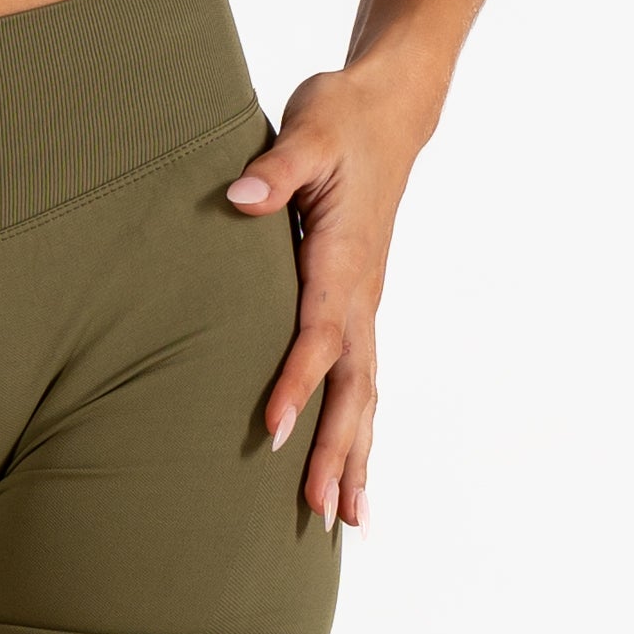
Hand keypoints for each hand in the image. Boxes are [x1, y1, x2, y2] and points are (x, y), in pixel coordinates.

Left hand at [226, 70, 424, 526]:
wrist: (389, 112)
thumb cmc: (341, 118)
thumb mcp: (309, 129)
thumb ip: (277, 168)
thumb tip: (244, 197)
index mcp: (342, 258)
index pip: (319, 332)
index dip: (297, 380)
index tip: (274, 428)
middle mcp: (361, 294)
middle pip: (352, 387)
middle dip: (338, 452)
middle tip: (323, 514)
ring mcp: (366, 306)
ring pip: (365, 395)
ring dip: (356, 457)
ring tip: (348, 522)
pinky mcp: (360, 308)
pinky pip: (363, 381)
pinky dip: (359, 431)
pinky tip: (351, 471)